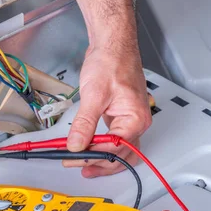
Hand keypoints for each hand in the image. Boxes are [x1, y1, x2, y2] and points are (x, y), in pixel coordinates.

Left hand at [65, 45, 151, 177]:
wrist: (113, 45)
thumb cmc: (111, 62)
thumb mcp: (94, 95)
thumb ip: (85, 124)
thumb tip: (76, 144)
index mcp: (135, 119)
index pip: (115, 149)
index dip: (93, 156)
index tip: (74, 158)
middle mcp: (136, 123)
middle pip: (121, 155)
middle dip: (99, 163)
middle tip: (77, 166)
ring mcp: (129, 121)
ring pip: (119, 151)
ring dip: (102, 161)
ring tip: (83, 165)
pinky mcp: (120, 117)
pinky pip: (114, 140)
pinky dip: (102, 148)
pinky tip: (90, 150)